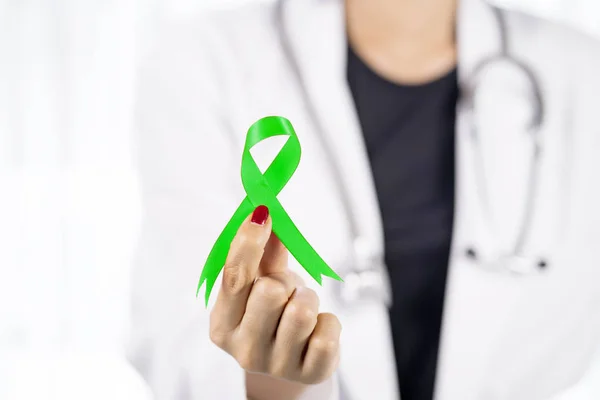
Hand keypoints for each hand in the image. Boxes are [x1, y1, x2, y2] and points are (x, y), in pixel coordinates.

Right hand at [209, 205, 340, 391]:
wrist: (293, 364)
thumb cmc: (273, 316)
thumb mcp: (263, 283)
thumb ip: (264, 251)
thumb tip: (266, 211)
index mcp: (223, 324)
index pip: (233, 277)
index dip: (248, 241)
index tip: (263, 212)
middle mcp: (244, 350)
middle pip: (270, 291)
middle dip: (286, 282)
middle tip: (287, 291)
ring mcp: (277, 366)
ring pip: (303, 310)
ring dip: (309, 299)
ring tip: (303, 309)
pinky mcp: (310, 373)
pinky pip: (329, 330)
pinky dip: (329, 322)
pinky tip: (317, 330)